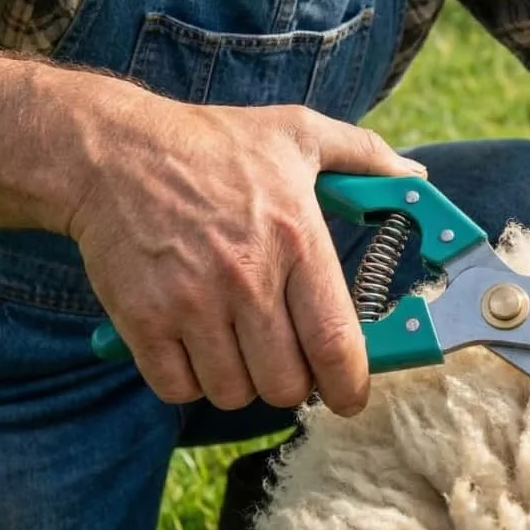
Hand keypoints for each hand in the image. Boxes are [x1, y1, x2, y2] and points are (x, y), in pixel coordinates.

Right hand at [66, 94, 425, 415]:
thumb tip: (415, 179)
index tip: (352, 396)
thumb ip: (366, 156)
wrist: (114, 153)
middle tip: (287, 358)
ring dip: (242, 382)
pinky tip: (196, 345)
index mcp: (295, 236)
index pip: (336, 341)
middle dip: (295, 382)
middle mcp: (247, 277)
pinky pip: (179, 389)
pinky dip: (191, 381)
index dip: (351, 384)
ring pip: (234, 393)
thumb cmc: (213, 144)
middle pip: (287, 382)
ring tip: (239, 344)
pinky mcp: (143, 320)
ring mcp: (192, 303)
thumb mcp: (298, 132)